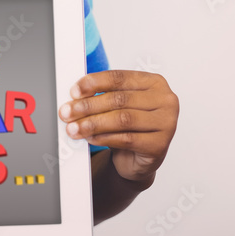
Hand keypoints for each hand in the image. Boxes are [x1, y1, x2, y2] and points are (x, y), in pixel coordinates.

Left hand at [58, 70, 177, 182]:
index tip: (74, 91)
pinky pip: (127, 139)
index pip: (120, 78)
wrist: (138, 158)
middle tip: (67, 112)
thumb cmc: (129, 126)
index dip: (94, 83)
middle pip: (120, 99)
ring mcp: (167, 123)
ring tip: (74, 128)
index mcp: (154, 82)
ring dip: (93, 124)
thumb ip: (103, 96)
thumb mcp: (118, 106)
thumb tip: (75, 96)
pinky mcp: (160, 145)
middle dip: (89, 106)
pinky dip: (104, 138)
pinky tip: (90, 138)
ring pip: (122, 119)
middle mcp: (165, 100)